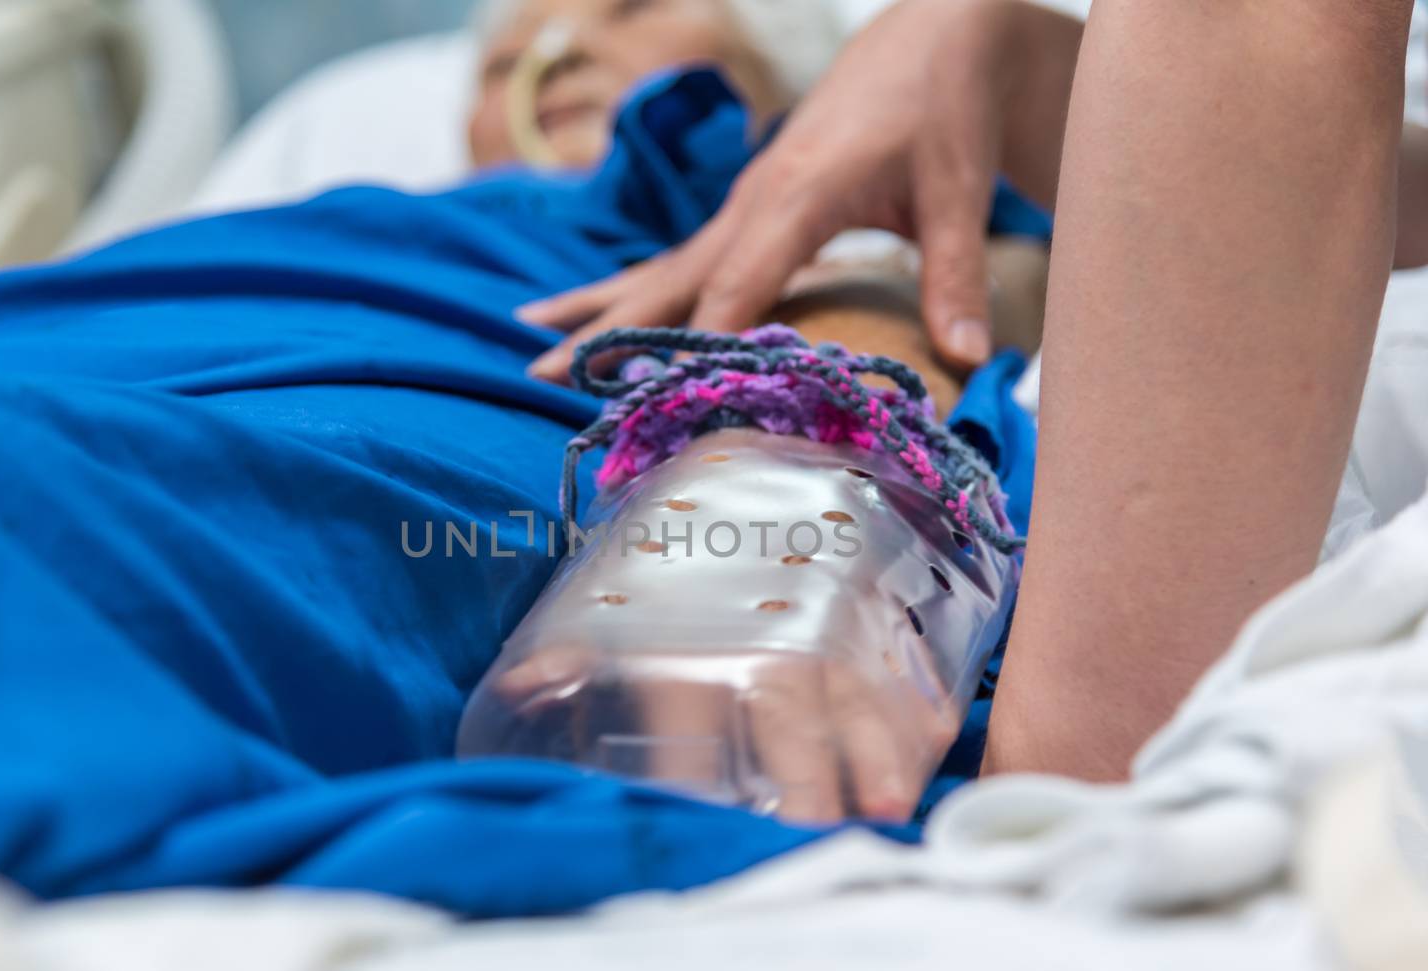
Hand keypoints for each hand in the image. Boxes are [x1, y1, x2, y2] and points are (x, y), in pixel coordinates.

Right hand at [523, 0, 1035, 382]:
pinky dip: (629, 295)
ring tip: (532, 354)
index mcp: (800, 192)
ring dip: (597, 313)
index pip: (739, 282)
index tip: (663, 397)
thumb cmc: (944, 112)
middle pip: (670, 277)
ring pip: (659, 269)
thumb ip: (957, 277)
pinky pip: (678, 262)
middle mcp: (754, 200)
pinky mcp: (746, 212)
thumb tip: (971, 361)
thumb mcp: (959, 191)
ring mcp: (742, 206)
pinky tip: (584, 317)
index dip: (702, 341)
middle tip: (542, 379)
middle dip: (608, 331)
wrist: (929, 39)